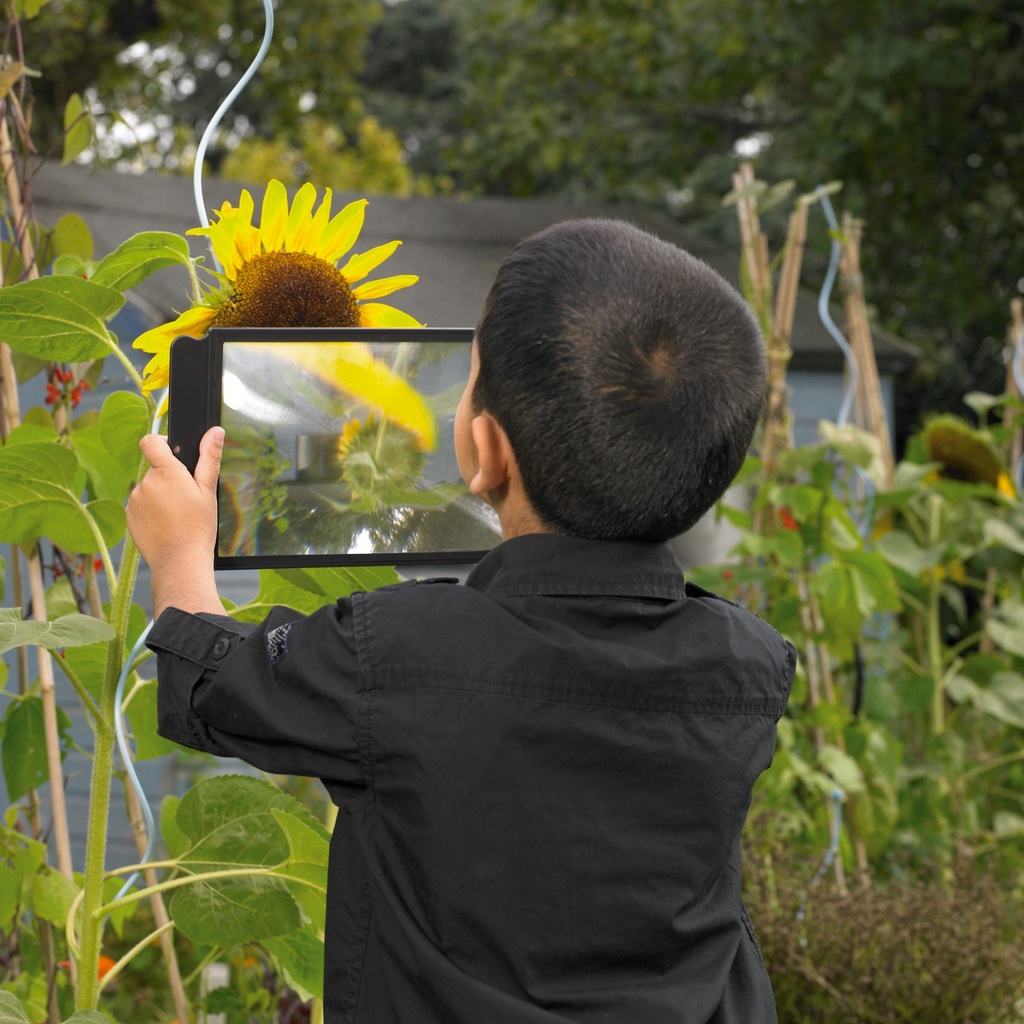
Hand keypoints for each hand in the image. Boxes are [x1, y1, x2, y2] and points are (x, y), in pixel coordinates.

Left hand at [126, 426, 226, 616]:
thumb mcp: (208, 491)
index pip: (150, 442)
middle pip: (154, 469)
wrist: (180, 561)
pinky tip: (164, 525)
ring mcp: (135, 500)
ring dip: (159, 496)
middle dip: (167, 478)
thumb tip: (215, 431)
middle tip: (185, 499)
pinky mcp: (129, 516)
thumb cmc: (199, 527)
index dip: (160, 444)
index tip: (172, 455)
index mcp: (166, 473)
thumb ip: (209, 458)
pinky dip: (150, 511)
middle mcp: (146, 483)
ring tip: (175, 516)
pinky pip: (140, 505)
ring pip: (148, 488)